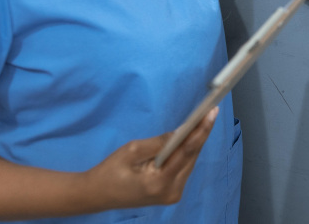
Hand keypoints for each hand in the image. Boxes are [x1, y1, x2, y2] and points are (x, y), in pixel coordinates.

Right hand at [84, 107, 218, 210]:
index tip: (211, 113)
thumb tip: (181, 131)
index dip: (201, 130)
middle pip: (192, 157)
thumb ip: (159, 142)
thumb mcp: (132, 151)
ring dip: (195, 142)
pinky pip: (183, 168)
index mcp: (160, 182)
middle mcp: (171, 191)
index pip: (187, 152)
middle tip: (210, 112)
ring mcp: (172, 195)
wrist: (96, 195)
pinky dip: (187, 152)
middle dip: (201, 134)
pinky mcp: (171, 193)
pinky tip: (192, 137)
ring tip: (205, 120)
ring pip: (190, 162)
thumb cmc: (110, 171)